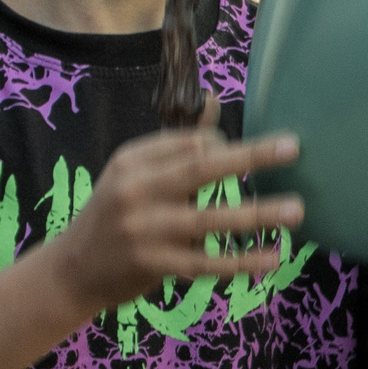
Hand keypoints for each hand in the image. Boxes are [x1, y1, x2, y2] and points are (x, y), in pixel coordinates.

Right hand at [52, 114, 301, 312]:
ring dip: (258, 214)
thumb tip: (213, 97)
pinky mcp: (152, 264)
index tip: (247, 157)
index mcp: (132, 161)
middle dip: (250, 156)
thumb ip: (177, 143)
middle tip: (293, 148)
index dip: (226, 147)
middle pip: (201, 168)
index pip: (189, 143)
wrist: (71, 271)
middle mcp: (136, 190)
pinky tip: (272, 257)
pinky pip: (206, 262)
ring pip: (210, 218)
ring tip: (296, 210)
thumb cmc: (115, 214)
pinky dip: (242, 261)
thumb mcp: (134, 173)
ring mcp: (144, 228)